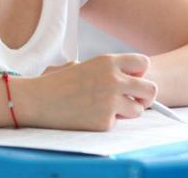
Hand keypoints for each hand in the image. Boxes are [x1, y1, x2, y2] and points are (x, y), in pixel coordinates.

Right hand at [12, 54, 157, 130]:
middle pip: (151, 89)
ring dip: (125, 112)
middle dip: (144, 97)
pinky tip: (87, 116)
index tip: (129, 81)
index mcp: (108, 61)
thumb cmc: (56, 82)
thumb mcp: (83, 65)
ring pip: (138, 111)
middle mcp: (113, 79)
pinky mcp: (104, 122)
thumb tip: (127, 79)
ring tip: (104, 109)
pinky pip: (116, 124)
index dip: (139, 74)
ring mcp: (110, 102)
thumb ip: (106, 70)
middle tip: (133, 101)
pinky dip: (104, 122)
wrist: (36, 100)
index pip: (143, 63)